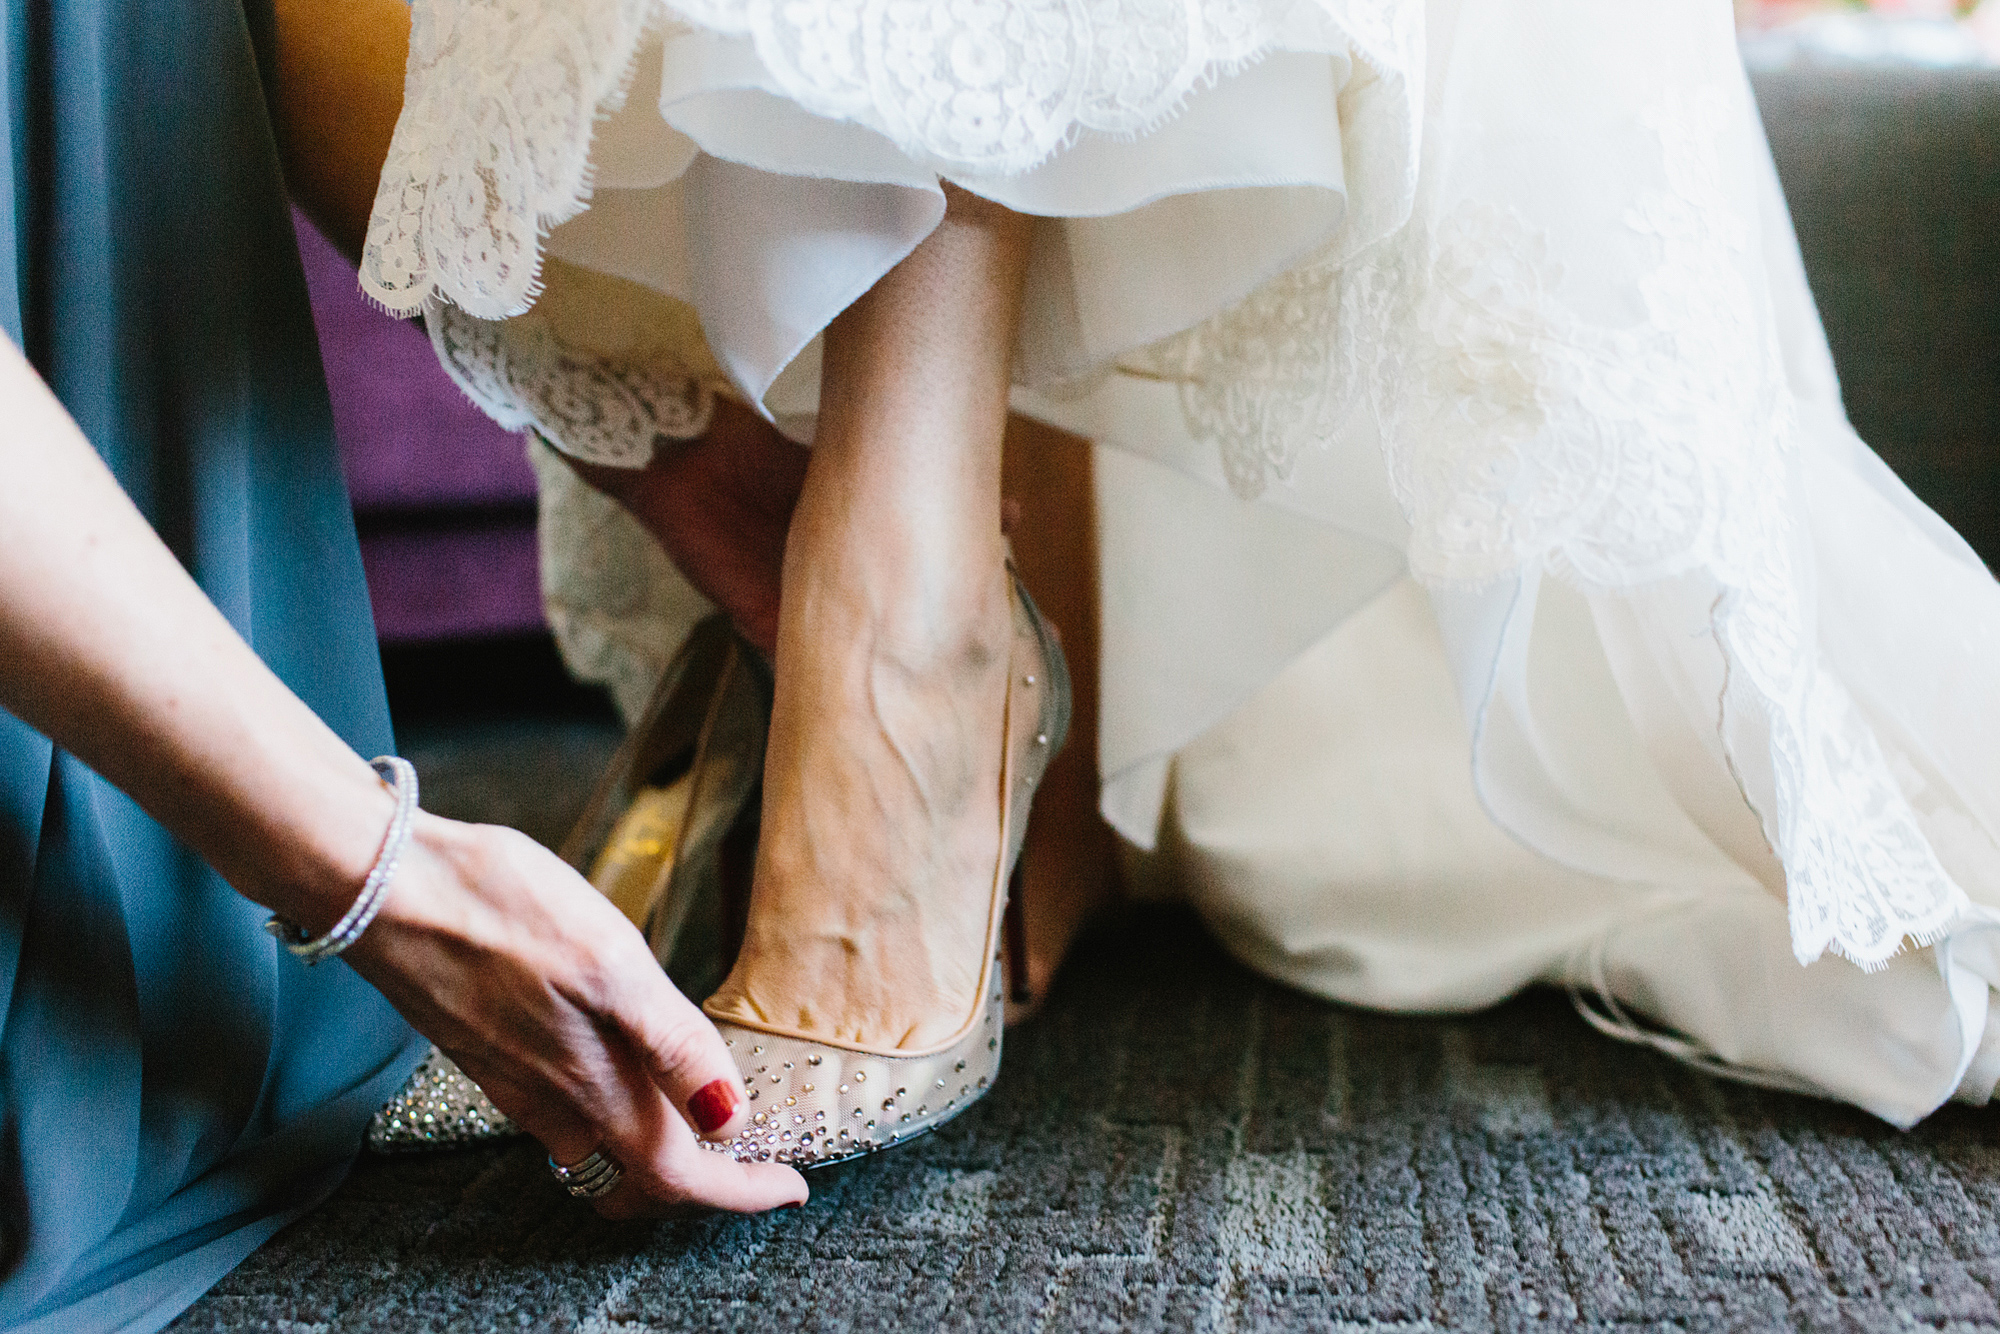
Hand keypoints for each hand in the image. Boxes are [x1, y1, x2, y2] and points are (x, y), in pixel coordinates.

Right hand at [342, 814, 806, 1217]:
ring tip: (701, 1125)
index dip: (744, 1192)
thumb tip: (729, 1118)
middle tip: (755, 1162)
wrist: (384, 888)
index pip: (684, 1179)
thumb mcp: (614, 965)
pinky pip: (563, 1124)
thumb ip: (673, 1048)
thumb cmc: (503, 911)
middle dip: (703, 1185)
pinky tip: (623, 1077)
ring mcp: (517, 1087)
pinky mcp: (489, 1059)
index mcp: (599, 1089)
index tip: (791, 1188)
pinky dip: (610, 1123)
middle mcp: (557, 1106)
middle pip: (642, 1182)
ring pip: (600, 1157)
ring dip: (654, 1158)